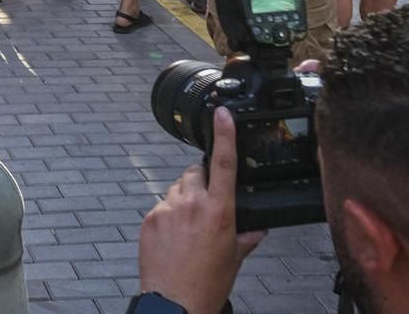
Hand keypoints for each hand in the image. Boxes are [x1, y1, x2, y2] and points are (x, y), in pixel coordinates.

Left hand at [137, 108, 266, 313]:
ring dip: (184, 199)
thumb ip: (247, 236)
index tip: (223, 113)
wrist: (175, 301)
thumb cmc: (208, 282)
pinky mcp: (149, 217)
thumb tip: (259, 228)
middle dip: (201, 182)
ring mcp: (168, 209)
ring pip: (177, 188)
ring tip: (189, 227)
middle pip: (195, 172)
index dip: (225, 134)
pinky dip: (169, 214)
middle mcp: (192, 204)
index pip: (225, 163)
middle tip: (206, 206)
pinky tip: (174, 236)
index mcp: (220, 210)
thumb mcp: (235, 257)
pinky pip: (161, 205)